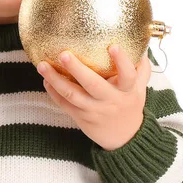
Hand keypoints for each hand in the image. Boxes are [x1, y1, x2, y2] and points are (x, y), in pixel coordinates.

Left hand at [37, 45, 151, 150]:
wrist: (125, 138)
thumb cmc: (130, 105)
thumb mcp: (139, 88)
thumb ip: (140, 68)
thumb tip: (140, 44)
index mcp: (127, 91)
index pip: (128, 75)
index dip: (121, 61)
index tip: (112, 46)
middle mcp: (110, 100)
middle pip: (93, 84)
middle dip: (77, 69)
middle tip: (63, 54)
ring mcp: (94, 110)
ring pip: (72, 95)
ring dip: (55, 79)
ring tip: (43, 65)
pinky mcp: (81, 117)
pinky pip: (64, 104)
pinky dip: (53, 92)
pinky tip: (45, 79)